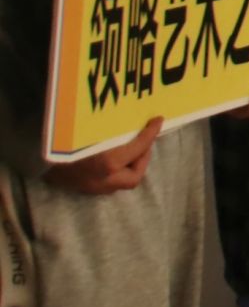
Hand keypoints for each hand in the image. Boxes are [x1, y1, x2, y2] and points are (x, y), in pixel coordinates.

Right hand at [46, 117, 161, 194]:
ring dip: (128, 167)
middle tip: (143, 143)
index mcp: (108, 163)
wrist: (32, 153)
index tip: (158, 121)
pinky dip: (114, 172)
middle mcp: (103, 180)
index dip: (150, 133)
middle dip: (142, 160)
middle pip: (133, 177)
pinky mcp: (81, 189)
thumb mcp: (93, 128)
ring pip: (120, 183)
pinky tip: (111, 158)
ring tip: (129, 150)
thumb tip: (134, 118)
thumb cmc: (63, 136)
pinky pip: (106, 183)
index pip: (138, 148)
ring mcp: (91, 187)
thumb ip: (114, 126)